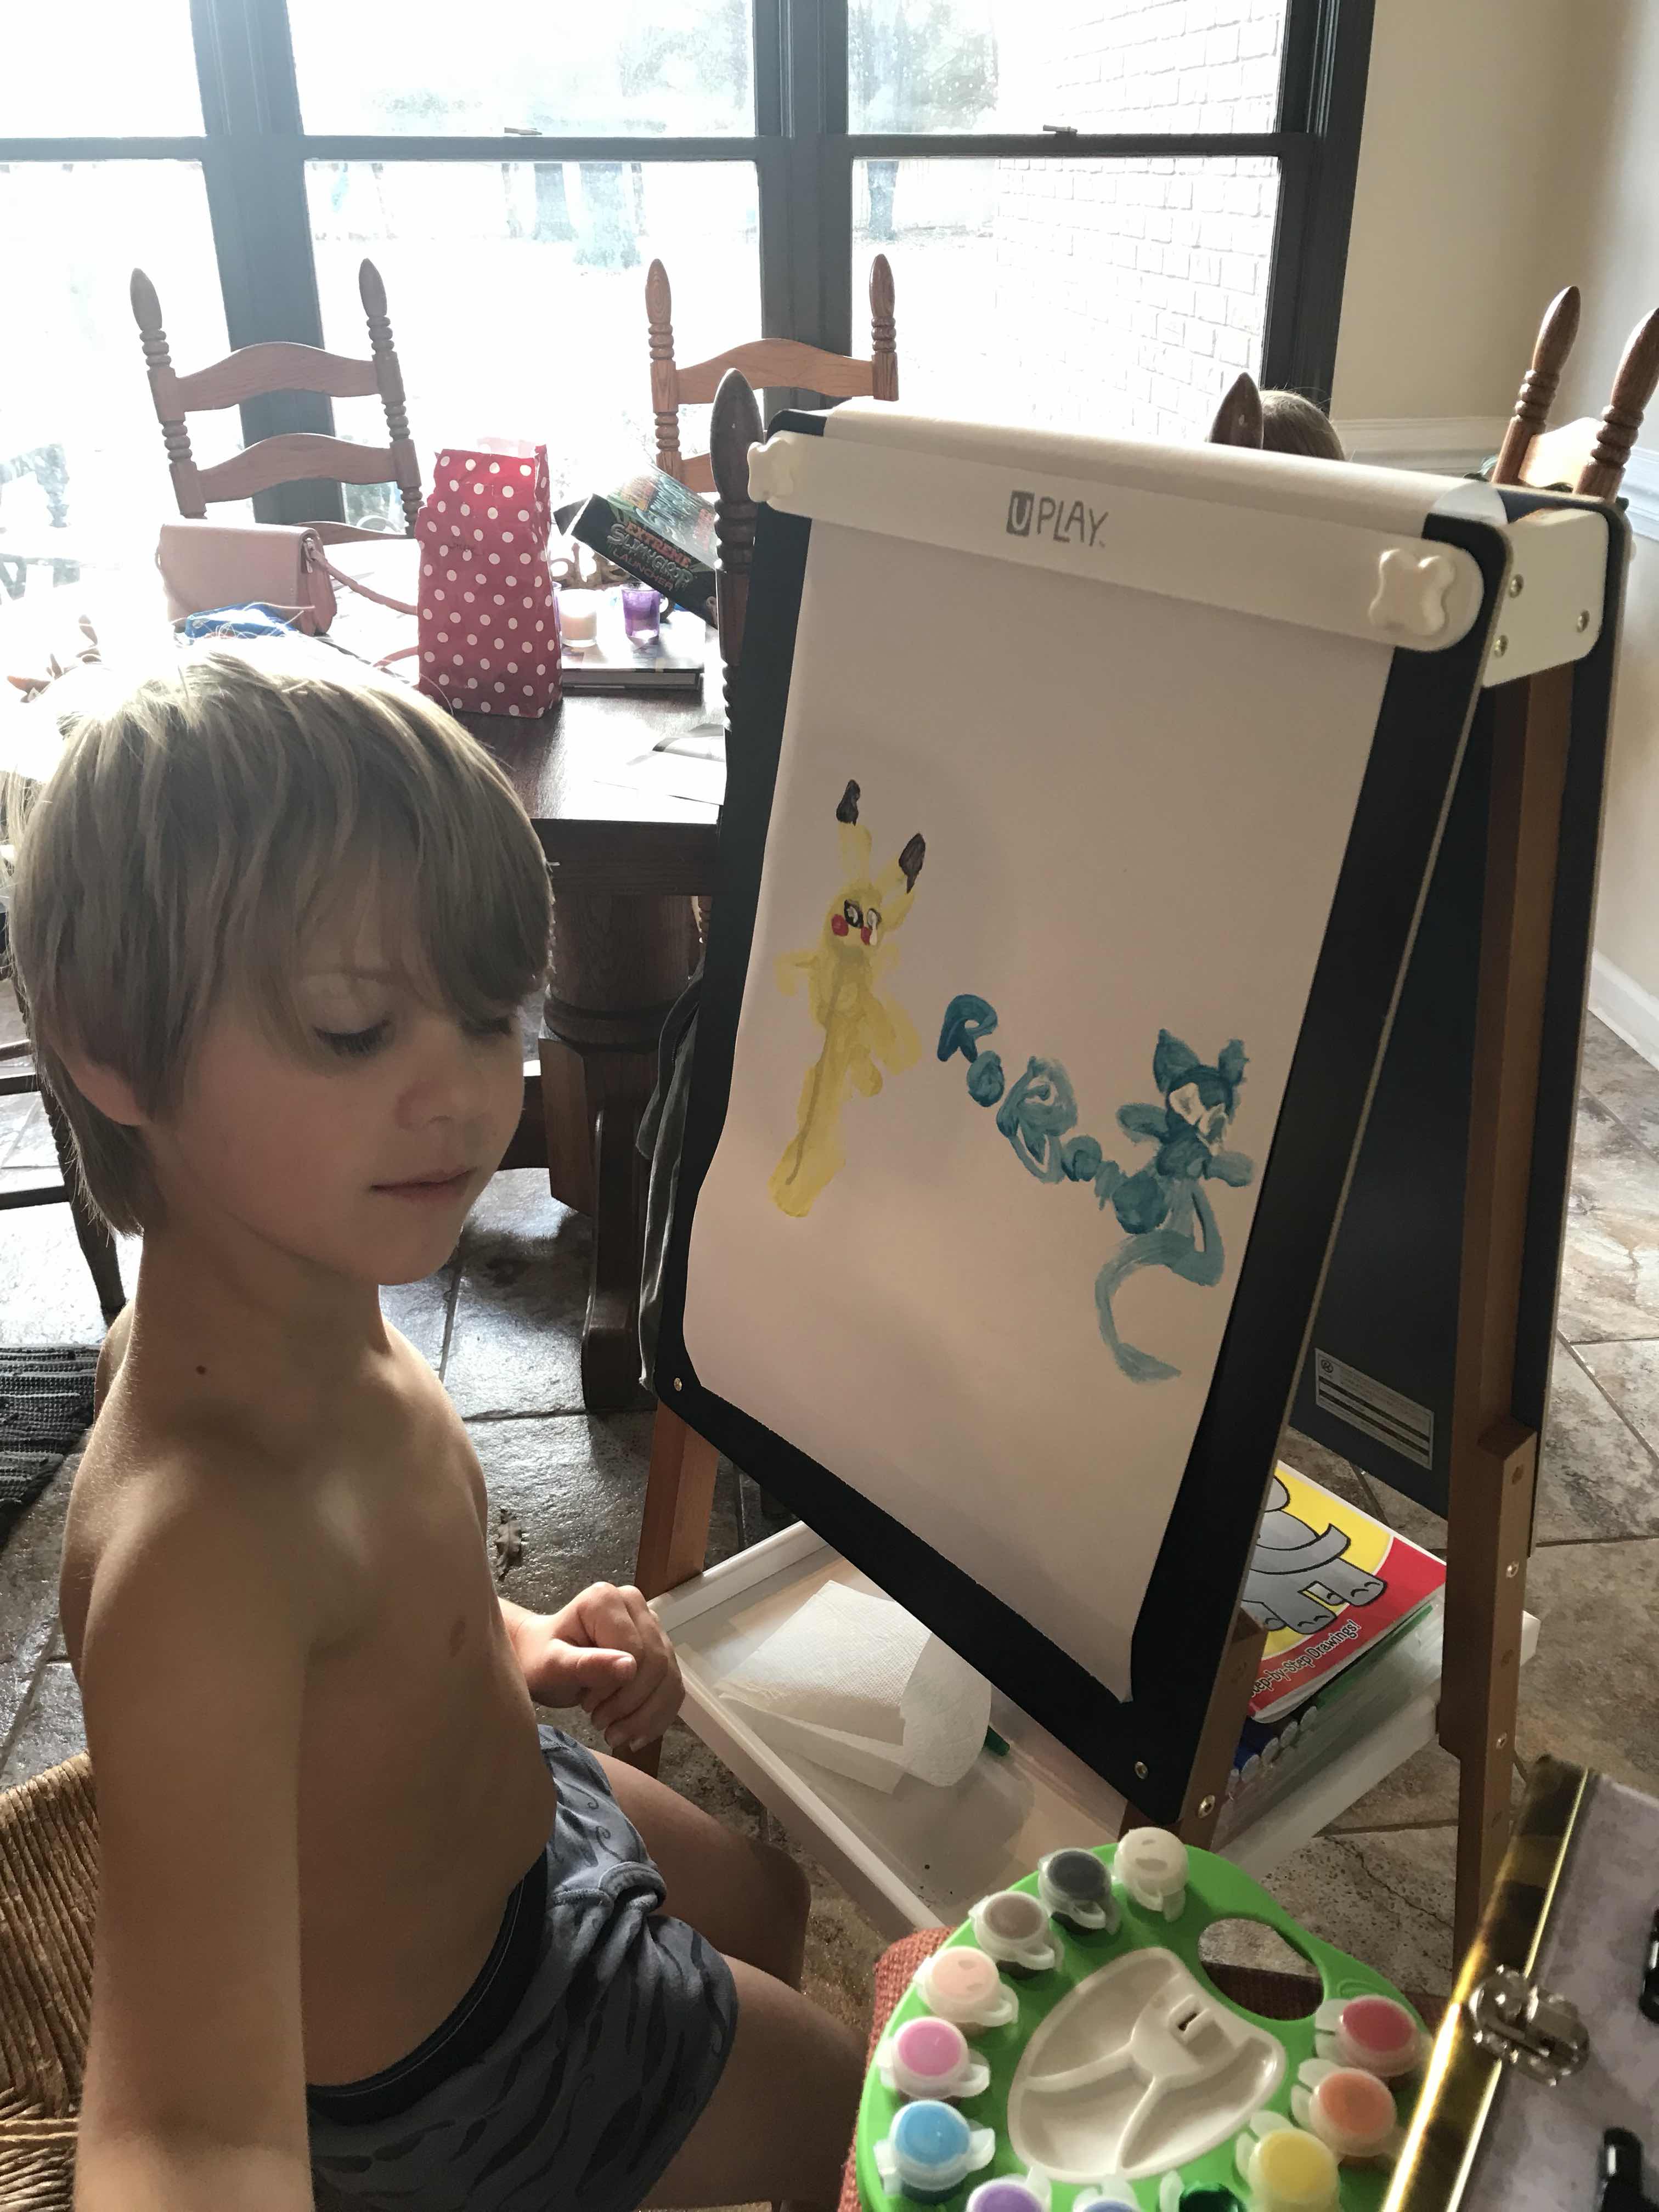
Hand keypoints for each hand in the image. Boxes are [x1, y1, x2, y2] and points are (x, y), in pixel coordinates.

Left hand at [519, 1583, 682, 1752]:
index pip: (634, 1649)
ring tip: (614, 1734)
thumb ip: (586, 1665)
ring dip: (646, 1715)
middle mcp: (634, 1604)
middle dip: (632, 1704)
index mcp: (606, 1599)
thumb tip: (630, 1667)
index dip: (616, 1687)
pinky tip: (636, 1735)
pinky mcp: (659, 1648)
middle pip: (657, 1663)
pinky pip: (673, 1686)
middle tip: (600, 1724)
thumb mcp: (552, 1666)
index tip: (588, 1707)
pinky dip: (658, 1716)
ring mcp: (650, 1626)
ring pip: (669, 1677)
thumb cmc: (539, 1661)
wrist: (541, 1660)